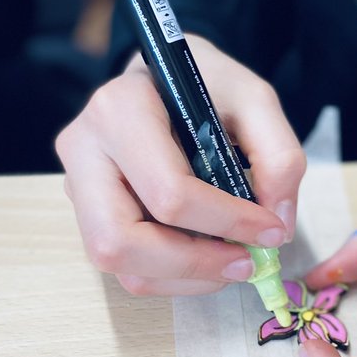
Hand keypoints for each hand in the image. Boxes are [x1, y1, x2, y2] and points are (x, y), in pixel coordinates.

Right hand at [56, 36, 305, 294]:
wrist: (166, 79)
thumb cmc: (207, 87)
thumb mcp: (254, 101)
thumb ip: (279, 155)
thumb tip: (278, 220)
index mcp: (119, 110)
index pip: (167, 191)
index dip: (227, 222)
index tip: (272, 231)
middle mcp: (84, 149)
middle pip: (120, 240)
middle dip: (192, 264)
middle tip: (245, 262)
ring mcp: (78, 185)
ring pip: (118, 262)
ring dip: (184, 276)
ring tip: (231, 261)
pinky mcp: (87, 213)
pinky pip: (125, 266)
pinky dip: (173, 276)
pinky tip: (207, 257)